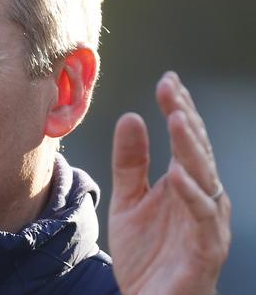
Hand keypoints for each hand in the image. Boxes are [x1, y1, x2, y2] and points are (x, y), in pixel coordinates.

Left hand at [109, 71, 230, 294]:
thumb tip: (132, 116)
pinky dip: (193, 196)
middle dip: (186, 117)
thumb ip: (130, 162)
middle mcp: (201, 198)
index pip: (185, 140)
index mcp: (184, 184)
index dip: (178, 109)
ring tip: (178, 118)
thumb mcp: (128, 200)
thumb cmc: (145, 253)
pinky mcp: (204, 250)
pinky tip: (179, 175)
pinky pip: (202, 219)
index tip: (167, 80)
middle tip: (172, 88)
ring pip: (206, 178)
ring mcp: (206, 223)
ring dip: (192, 148)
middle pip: (197, 151)